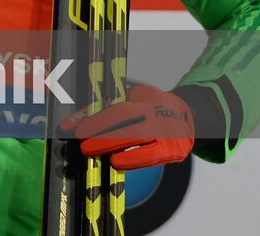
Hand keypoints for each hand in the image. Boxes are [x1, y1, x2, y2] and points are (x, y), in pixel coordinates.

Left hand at [61, 83, 194, 169]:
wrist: (186, 114)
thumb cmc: (149, 105)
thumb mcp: (129, 97)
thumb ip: (104, 107)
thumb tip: (73, 121)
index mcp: (145, 97)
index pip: (119, 109)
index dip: (96, 120)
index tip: (77, 129)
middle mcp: (158, 113)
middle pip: (128, 124)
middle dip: (102, 136)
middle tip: (83, 145)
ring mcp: (168, 132)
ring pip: (140, 141)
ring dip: (113, 148)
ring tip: (93, 153)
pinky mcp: (174, 151)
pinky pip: (151, 158)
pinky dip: (132, 160)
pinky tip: (116, 162)